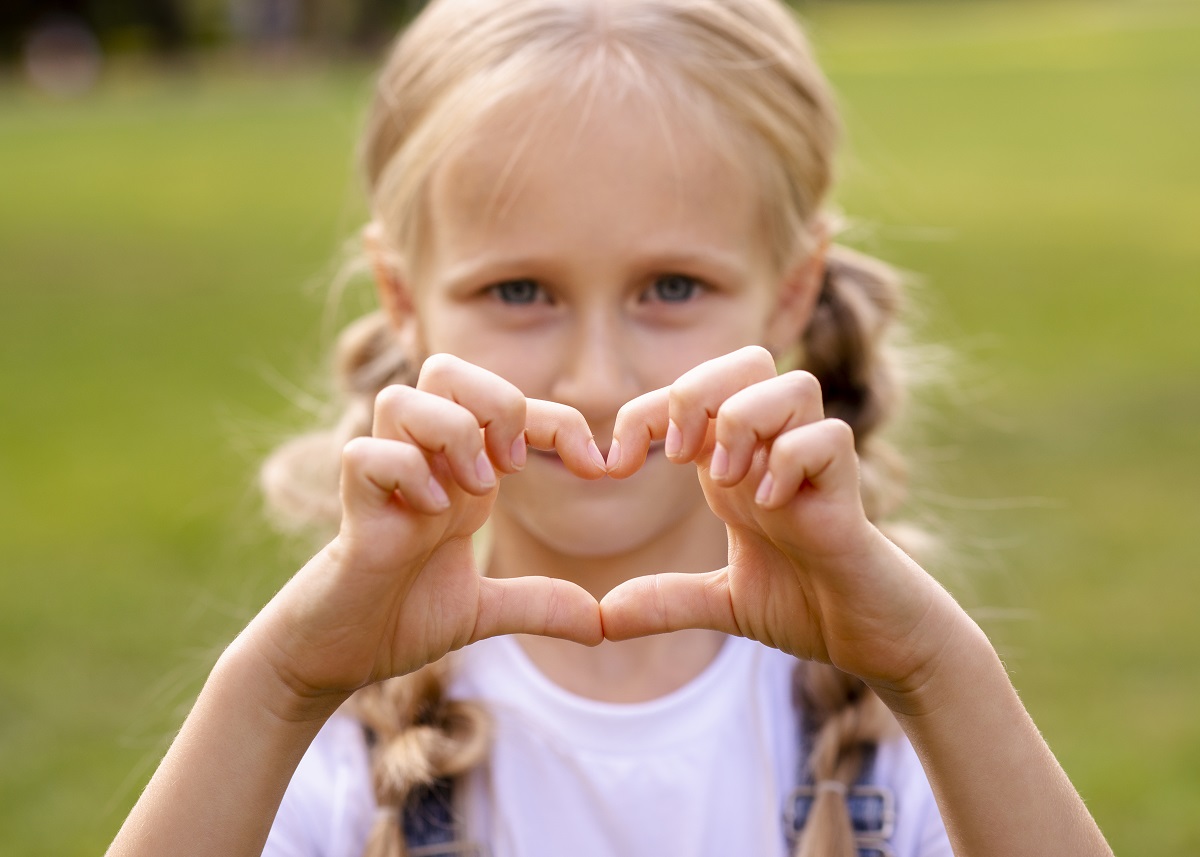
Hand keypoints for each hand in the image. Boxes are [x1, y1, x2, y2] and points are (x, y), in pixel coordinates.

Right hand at [250, 354, 604, 715]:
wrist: (336, 658)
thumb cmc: (398, 618)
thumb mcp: (484, 610)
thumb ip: (540, 604)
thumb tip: (601, 624)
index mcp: (460, 472)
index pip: (510, 407)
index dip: (560, 421)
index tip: (598, 468)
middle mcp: (423, 463)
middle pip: (446, 369)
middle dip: (494, 400)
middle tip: (513, 465)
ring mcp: (384, 482)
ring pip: (403, 399)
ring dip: (451, 435)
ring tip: (473, 490)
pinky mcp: (351, 512)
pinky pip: (366, 457)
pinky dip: (405, 475)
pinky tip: (426, 516)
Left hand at [599, 346, 956, 695]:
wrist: (870, 640)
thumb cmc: (807, 604)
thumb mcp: (722, 603)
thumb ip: (666, 601)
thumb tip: (604, 616)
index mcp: (738, 460)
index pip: (690, 397)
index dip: (642, 414)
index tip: (611, 467)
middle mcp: (775, 451)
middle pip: (747, 361)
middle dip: (698, 391)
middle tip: (676, 456)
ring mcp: (815, 467)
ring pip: (792, 384)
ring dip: (746, 422)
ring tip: (726, 480)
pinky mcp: (849, 493)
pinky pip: (828, 439)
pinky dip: (792, 462)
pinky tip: (771, 507)